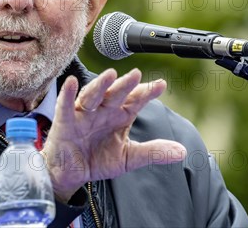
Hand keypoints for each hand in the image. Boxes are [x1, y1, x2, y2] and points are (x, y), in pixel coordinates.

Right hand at [42, 68, 186, 202]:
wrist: (71, 173)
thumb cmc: (98, 159)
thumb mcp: (129, 158)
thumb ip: (154, 152)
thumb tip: (182, 151)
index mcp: (120, 116)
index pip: (135, 100)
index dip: (147, 92)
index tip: (161, 85)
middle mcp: (103, 111)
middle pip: (115, 94)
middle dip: (125, 85)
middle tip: (136, 75)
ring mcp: (84, 114)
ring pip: (93, 96)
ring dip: (100, 85)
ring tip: (110, 75)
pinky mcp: (65, 121)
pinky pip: (66, 105)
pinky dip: (68, 93)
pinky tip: (72, 83)